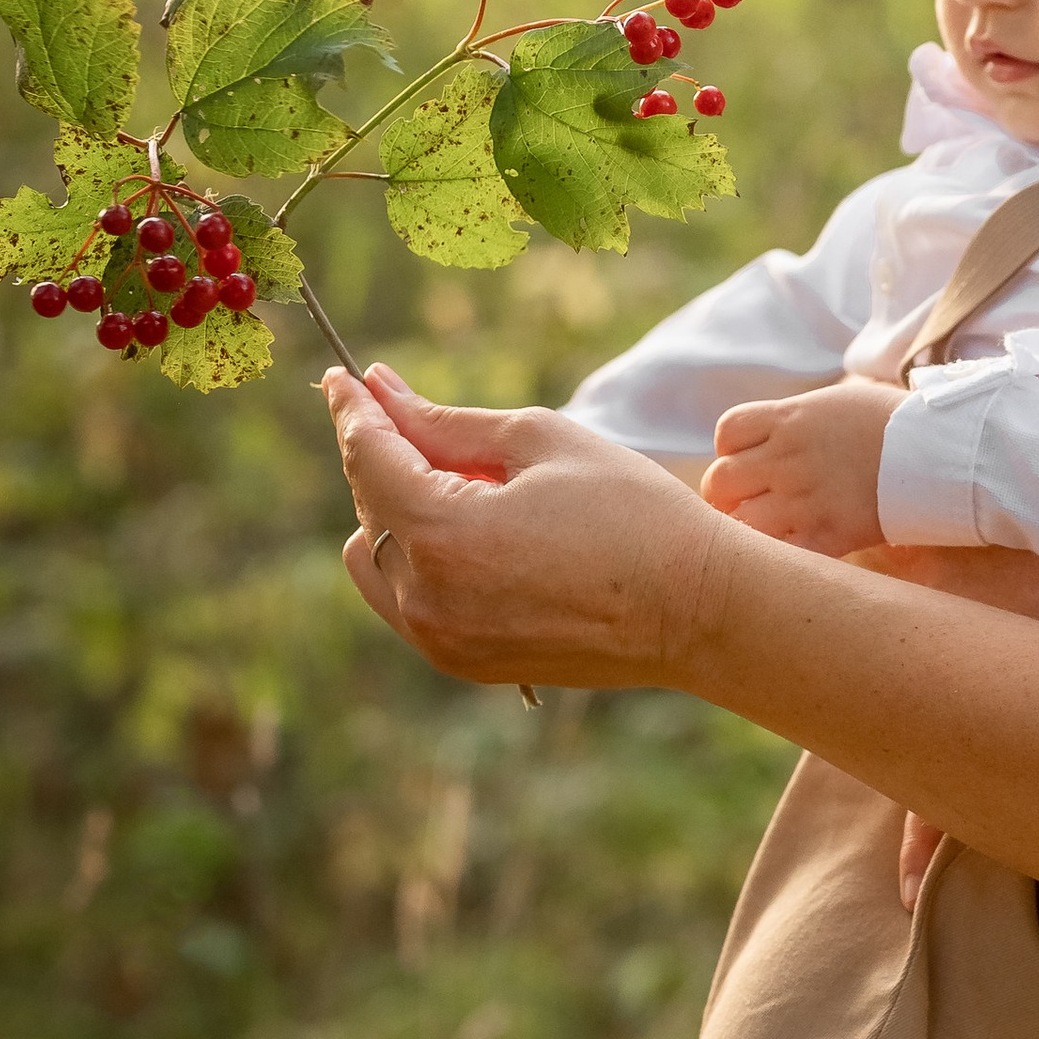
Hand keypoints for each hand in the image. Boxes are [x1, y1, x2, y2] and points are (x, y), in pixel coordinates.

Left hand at [327, 363, 725, 690]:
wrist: (696, 612)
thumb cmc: (634, 514)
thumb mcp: (542, 442)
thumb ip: (448, 422)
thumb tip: (382, 393)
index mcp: (444, 534)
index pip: (369, 456)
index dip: (353, 408)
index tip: (342, 376)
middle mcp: (426, 596)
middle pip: (369, 504)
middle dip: (388, 455)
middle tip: (425, 418)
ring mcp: (439, 639)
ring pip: (375, 556)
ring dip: (399, 511)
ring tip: (467, 487)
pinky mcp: (460, 662)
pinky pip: (405, 598)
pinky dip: (420, 557)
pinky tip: (476, 532)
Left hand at [705, 378, 906, 554]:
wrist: (940, 448)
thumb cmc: (895, 423)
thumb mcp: (838, 402)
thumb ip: (800, 418)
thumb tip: (780, 432)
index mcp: (789, 419)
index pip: (727, 432)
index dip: (731, 449)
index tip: (750, 462)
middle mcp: (787, 458)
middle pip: (720, 480)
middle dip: (727, 494)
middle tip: (747, 505)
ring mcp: (804, 499)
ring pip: (739, 524)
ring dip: (745, 530)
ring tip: (765, 534)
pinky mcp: (828, 534)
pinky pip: (780, 554)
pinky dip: (779, 556)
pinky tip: (793, 552)